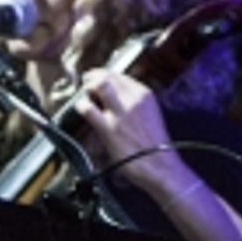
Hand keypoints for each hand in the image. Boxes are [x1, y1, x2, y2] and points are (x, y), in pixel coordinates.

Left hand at [71, 71, 176, 186]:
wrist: (160, 165)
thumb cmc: (155, 143)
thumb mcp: (150, 113)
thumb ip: (135, 101)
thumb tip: (117, 95)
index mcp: (145, 94)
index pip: (119, 75)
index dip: (105, 75)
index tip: (99, 79)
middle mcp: (133, 98)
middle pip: (107, 75)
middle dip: (93, 76)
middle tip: (86, 82)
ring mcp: (121, 112)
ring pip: (98, 85)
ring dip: (87, 86)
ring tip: (84, 93)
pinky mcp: (109, 128)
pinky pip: (88, 108)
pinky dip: (81, 105)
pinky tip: (82, 109)